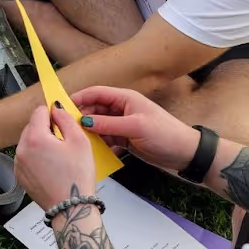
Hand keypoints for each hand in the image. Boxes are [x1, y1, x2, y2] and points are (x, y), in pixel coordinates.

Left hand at [14, 103, 98, 210]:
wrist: (70, 208)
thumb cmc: (76, 177)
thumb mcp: (80, 141)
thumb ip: (66, 119)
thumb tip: (56, 109)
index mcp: (34, 138)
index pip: (39, 111)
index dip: (53, 114)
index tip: (62, 120)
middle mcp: (21, 149)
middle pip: (32, 126)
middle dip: (47, 129)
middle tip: (64, 142)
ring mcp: (18, 163)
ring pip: (29, 142)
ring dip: (41, 143)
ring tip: (59, 157)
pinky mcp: (20, 175)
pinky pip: (27, 157)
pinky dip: (37, 157)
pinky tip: (52, 167)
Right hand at [72, 85, 202, 174]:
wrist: (186, 154)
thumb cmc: (166, 135)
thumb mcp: (135, 127)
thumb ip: (107, 124)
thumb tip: (82, 122)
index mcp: (126, 99)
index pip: (96, 93)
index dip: (78, 98)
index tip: (62, 108)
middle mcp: (122, 109)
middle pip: (94, 109)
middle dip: (80, 117)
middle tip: (66, 128)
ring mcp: (123, 124)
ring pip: (97, 125)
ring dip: (88, 132)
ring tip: (76, 141)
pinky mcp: (125, 138)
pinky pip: (105, 138)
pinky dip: (98, 143)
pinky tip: (91, 150)